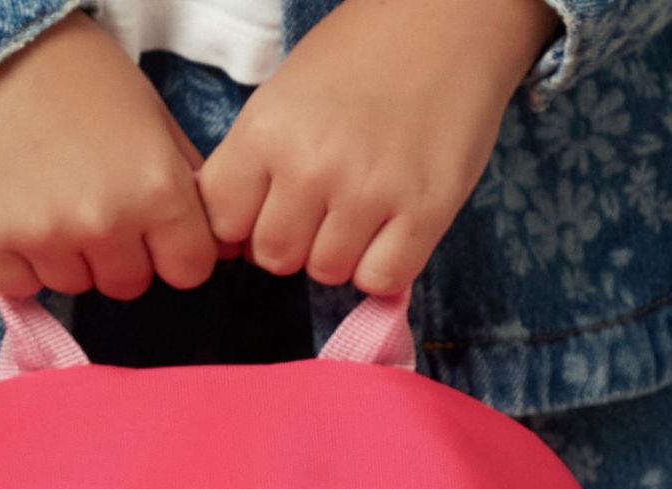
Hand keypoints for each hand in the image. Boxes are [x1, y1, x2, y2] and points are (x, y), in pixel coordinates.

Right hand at [0, 12, 217, 300]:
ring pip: (75, 286)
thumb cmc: (80, 76)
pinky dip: (19, 259)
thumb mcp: (151, 117)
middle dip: (118, 254)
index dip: (173, 249)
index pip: (189, 270)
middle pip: (129, 285)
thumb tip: (219, 244)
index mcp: (156, 189)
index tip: (151, 228)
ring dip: (67, 256)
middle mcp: (104, 221)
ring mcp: (44, 237)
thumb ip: (187, 182)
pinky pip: (22, 285)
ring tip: (48, 196)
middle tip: (91, 200)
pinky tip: (15, 209)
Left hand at [199, 0, 556, 297]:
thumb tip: (233, 244)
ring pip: (327, 273)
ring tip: (363, 205)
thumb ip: (253, 163)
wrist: (448, 20)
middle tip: (323, 205)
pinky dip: (383, 266)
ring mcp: (369, 192)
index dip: (243, 225)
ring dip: (341, 253)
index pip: (223, 223)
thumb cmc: (361, 54)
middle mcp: (311, 166)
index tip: (267, 209)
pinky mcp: (424, 212)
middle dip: (294, 241)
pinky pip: (381, 280)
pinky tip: (392, 226)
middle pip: (275, 257)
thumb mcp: (284, 94)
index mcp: (267, 131)